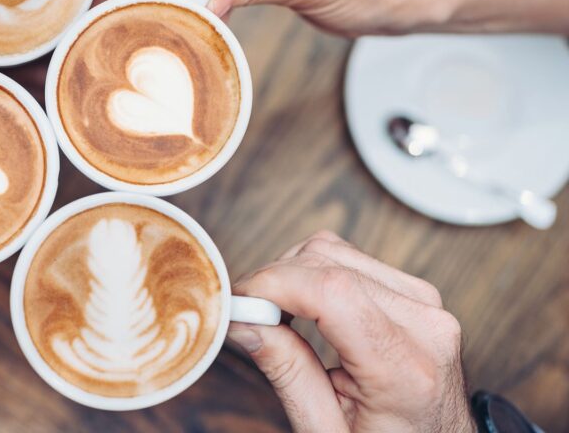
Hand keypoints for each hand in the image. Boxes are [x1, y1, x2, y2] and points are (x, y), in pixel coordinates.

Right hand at [229, 231, 473, 431]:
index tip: (238, 301)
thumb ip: (287, 371)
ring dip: (292, 274)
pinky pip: (351, 258)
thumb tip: (243, 320)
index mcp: (405, 371)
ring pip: (334, 250)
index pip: (332, 293)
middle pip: (327, 263)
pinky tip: (304, 306)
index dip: (272, 285)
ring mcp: (427, 304)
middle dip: (273, 280)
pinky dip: (314, 273)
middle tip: (246, 315)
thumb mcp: (325, 430)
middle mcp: (425, 326)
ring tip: (275, 314)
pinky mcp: (418, 293)